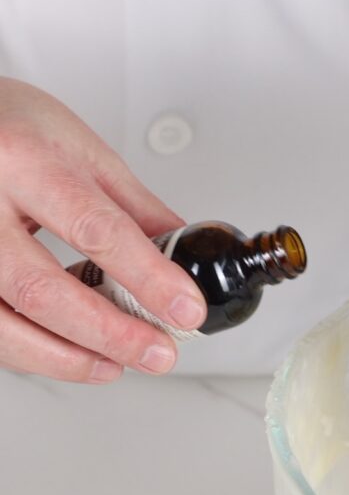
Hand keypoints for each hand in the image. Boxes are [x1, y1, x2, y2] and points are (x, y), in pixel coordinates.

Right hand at [0, 78, 206, 381]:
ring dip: (69, 358)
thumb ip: (135, 208)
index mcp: (23, 160)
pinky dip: (35, 353)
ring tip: (118, 364)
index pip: (95, 228)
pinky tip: (74, 354)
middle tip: (158, 353)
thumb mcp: (83, 150)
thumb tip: (182, 258)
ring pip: (4, 325)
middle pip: (40, 290)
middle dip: (109, 334)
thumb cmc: (14, 130)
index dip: (147, 278)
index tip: (185, 309)